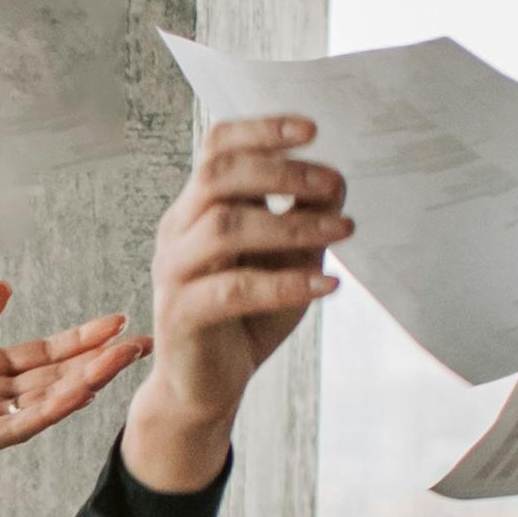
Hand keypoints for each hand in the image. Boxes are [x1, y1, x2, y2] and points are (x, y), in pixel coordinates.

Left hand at [0, 283, 140, 516]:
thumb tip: (3, 289)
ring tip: (123, 360)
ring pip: (46, 399)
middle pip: (56, 374)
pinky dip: (48, 409)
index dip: (79, 338)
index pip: (42, 353)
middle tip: (144, 341)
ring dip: (85, 379)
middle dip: (100, 358)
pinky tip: (78, 391)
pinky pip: (17, 425)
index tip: (117, 323)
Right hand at [122, 120, 349, 492]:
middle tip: (333, 185)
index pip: (217, 147)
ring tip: (343, 230)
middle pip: (218, 175)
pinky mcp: (181, 315)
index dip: (261, 129)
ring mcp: (174, 271)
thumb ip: (303, 220)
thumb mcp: (286, 260)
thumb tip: (336, 181)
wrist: (206, 387)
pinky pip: (232, 290)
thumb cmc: (248, 317)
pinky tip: (326, 286)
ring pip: (224, 227)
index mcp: (199, 207)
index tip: (312, 129)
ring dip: (291, 224)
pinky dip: (284, 284)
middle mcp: (179, 230)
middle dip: (281, 171)